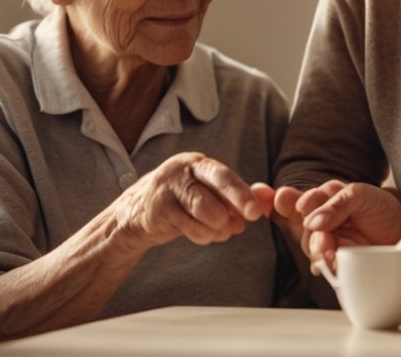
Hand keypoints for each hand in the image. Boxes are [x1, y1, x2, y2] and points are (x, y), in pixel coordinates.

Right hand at [113, 152, 263, 250]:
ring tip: (222, 232)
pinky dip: (202, 235)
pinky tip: (205, 235)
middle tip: (250, 218)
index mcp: (198, 164)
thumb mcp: (206, 195)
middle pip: (216, 183)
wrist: (136, 215)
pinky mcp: (158, 208)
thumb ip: (235, 198)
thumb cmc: (180, 203)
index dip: (242, 193)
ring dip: (218, 225)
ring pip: (203, 208)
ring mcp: (167, 188)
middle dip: (237, 200)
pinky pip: (188, 226)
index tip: (256, 212)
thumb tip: (265, 203)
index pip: (224, 175)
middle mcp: (182, 170)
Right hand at [274, 181, 400, 272]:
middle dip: (308, 225)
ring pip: (310, 244)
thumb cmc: (383, 211)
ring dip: (317, 246)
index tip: (282, 199)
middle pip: (302, 224)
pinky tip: (327, 262)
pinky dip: (322, 263)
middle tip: (315, 226)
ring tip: (329, 248)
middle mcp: (323, 220)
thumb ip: (335, 203)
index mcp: (326, 199)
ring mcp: (329, 241)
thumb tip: (312, 222)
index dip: (285, 200)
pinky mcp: (336, 261)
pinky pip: (320, 264)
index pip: (298, 199)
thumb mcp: (360, 195)